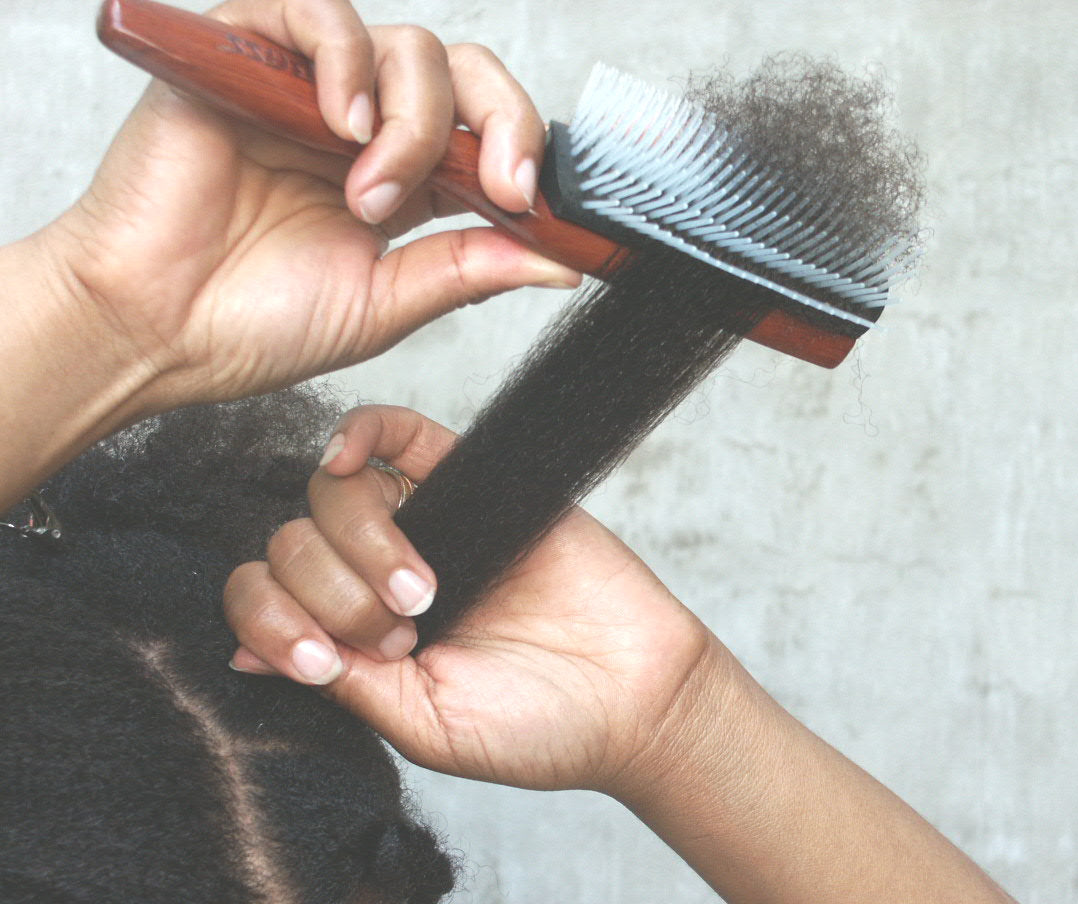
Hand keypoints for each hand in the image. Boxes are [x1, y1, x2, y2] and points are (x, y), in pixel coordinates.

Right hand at [45, 0, 578, 409]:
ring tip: (372, 195)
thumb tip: (557, 263)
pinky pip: (316, 14)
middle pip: (462, 74)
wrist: (156, 332)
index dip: (524, 155)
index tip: (539, 209)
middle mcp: (363, 128)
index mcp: (404, 182)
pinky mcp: (244, 59)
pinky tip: (343, 124)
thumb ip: (468, 271)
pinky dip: (346, 60)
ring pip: (404, 46)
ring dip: (413, 121)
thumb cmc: (252, 323)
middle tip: (498, 188)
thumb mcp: (386, 304)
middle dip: (499, 125)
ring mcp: (307, 92)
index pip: (487, 132)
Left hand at [223, 404, 709, 792]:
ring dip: (358, 540)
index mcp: (355, 638)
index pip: (266, 601)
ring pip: (336, 491)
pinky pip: (403, 435)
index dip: (271, 622)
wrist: (634, 694)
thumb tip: (248, 657)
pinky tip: (349, 457)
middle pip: (294, 543)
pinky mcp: (475, 484)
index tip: (324, 662)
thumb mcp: (423, 726)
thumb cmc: (538, 726)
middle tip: (405, 633)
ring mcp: (425, 525)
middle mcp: (377, 577)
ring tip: (426, 592)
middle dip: (332, 593)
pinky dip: (364, 430)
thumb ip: (344, 684)